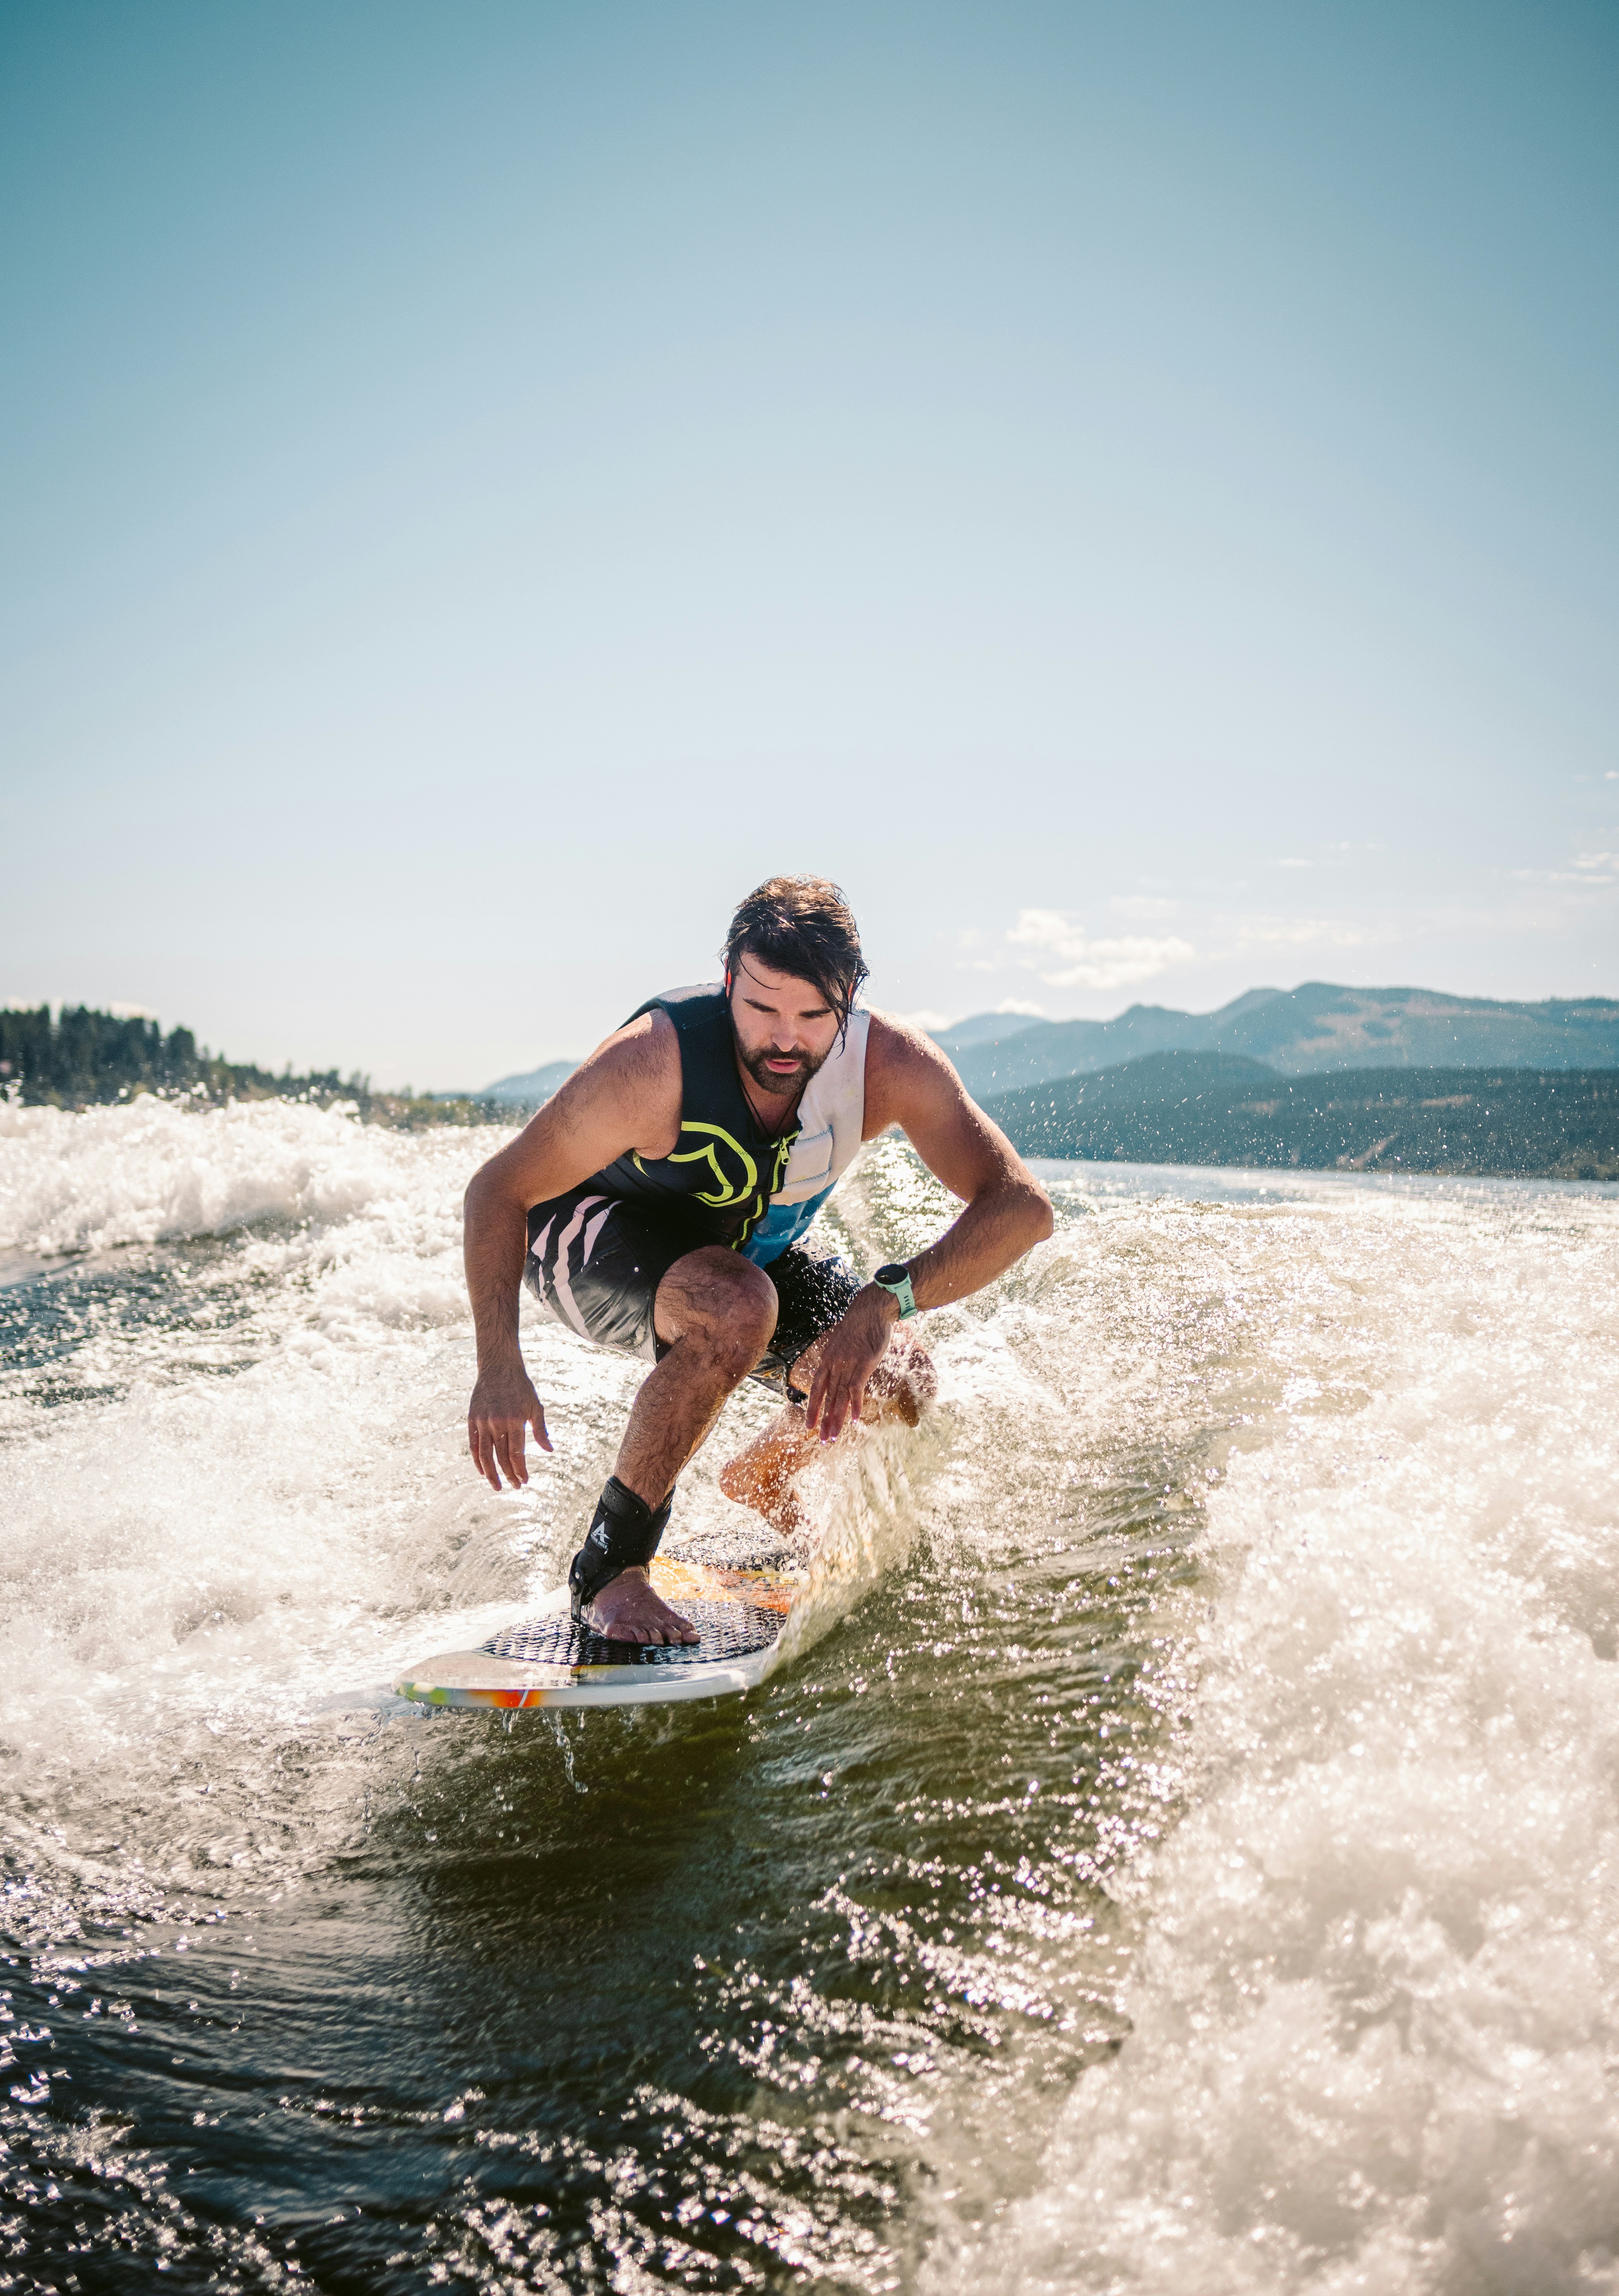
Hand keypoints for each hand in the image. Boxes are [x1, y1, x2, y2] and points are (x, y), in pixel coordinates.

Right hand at [468, 1363, 550, 1489]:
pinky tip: (483, 1471)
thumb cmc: (521, 1387)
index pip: (517, 1453)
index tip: (524, 1481)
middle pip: (502, 1457)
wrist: (498, 1367)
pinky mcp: (472, 1419)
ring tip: (497, 1486)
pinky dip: (477, 1459)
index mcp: (515, 1420)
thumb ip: (540, 1430)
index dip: (520, 1470)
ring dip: (491, 1473)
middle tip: (515, 1486)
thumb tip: (549, 1450)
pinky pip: (473, 1444)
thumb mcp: (534, 1406)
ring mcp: (483, 1421)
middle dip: (509, 1474)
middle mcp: (498, 1422)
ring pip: (485, 1454)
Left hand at [804, 1286, 898, 1445]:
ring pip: (840, 1397)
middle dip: (824, 1420)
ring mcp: (848, 1365)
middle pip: (828, 1398)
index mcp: (828, 1360)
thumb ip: (840, 1359)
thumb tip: (839, 1372)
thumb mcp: (843, 1343)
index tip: (809, 1425)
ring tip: (833, 1436)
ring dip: (837, 1419)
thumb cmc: (859, 1326)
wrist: (870, 1309)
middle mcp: (835, 1364)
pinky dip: (856, 1405)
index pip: (817, 1389)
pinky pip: (856, 1388)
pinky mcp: (863, 1364)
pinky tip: (855, 1419)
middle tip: (822, 1440)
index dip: (813, 1408)